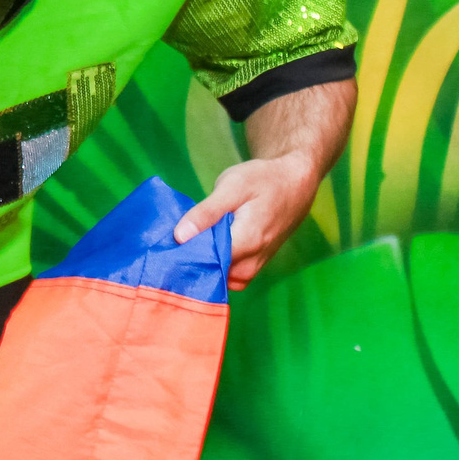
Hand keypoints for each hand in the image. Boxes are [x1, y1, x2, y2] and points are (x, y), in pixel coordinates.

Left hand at [174, 152, 323, 289]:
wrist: (294, 184)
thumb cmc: (263, 180)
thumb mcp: (232, 187)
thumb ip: (206, 213)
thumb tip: (180, 237)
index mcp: (246, 243)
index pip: (206, 263)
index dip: (182, 257)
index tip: (164, 249)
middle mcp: (252, 262)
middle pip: (212, 274)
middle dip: (190, 263)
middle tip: (170, 246)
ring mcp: (255, 267)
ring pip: (221, 279)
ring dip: (203, 265)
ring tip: (186, 244)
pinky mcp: (255, 265)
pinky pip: (230, 276)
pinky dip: (215, 266)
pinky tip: (203, 247)